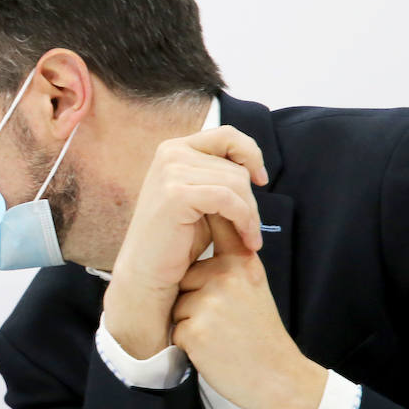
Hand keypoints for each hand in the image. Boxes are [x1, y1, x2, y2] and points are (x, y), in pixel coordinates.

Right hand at [103, 126, 268, 358]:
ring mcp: (170, 171)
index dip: (251, 153)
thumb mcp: (201, 201)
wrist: (147, 274)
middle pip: (235, 165)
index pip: (227, 134)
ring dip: (251, 215)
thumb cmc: (175, 242)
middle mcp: (170, 153)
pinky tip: (248, 241)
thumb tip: (254, 166)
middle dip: (250, 200)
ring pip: (236, 182)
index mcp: (174, 150)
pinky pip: (229, 199)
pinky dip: (245, 221)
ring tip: (250, 239)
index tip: (261, 180)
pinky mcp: (176, 193)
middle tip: (251, 230)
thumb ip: (219, 178)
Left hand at [171, 216, 325, 408]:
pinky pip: (175, 330)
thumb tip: (196, 239)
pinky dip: (188, 343)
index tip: (202, 232)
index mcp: (241, 263)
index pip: (215, 227)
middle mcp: (225, 277)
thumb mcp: (253, 286)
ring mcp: (209, 303)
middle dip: (193, 298)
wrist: (279, 377)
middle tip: (224, 320)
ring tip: (220, 335)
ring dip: (189, 321)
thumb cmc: (260, 333)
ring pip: (177, 305)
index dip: (204, 226)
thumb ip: (230, 264)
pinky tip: (213, 349)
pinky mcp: (194, 329)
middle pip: (184, 278)